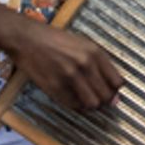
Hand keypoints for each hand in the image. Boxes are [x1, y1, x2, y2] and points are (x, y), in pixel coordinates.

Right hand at [6, 20, 123, 111]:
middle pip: (106, 96)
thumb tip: (114, 89)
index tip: (111, 92)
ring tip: (86, 100)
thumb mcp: (83, 44)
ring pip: (92, 103)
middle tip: (99, 99)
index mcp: (95, 52)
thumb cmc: (55, 40)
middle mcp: (85, 64)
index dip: (115, 91)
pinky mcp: (54, 86)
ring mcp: (69, 76)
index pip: (117, 82)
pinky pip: (73, 104)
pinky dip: (75, 105)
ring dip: (91, 105)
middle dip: (105, 101)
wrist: (27, 38)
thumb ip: (100, 63)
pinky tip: (72, 98)